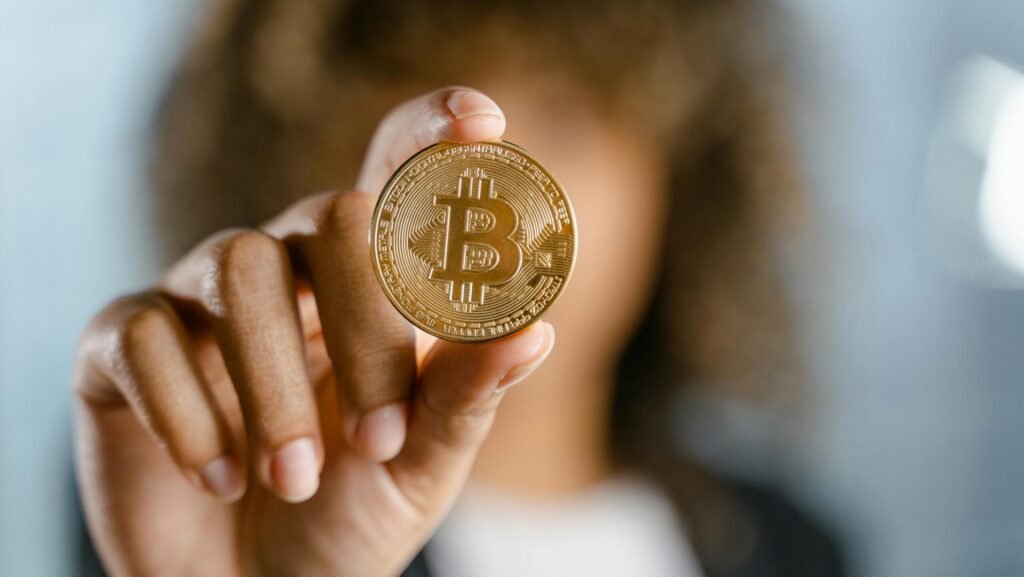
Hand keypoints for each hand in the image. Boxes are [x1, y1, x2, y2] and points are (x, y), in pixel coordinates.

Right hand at [74, 87, 554, 576]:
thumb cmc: (351, 513)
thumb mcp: (421, 461)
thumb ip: (468, 395)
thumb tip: (536, 329)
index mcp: (368, 284)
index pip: (396, 176)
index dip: (432, 134)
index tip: (484, 121)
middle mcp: (287, 269)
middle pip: (332, 216)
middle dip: (365, 329)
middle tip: (377, 439)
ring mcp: (198, 299)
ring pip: (239, 269)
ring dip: (274, 390)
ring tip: (294, 479)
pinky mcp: (119, 346)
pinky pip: (142, 336)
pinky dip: (187, 414)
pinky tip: (215, 478)